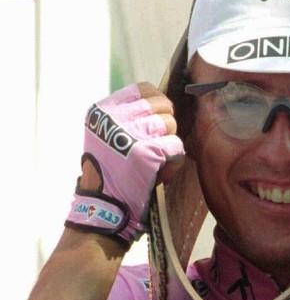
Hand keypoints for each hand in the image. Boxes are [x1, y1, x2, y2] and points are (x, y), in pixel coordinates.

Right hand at [65, 83, 184, 245]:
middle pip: (163, 105)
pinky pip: (177, 148)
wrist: (103, 209)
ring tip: (155, 162)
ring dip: (169, 145)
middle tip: (156, 146)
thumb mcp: (108, 137)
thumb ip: (129, 118)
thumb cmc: (111, 175)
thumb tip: (165, 105)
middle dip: (166, 126)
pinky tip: (160, 173)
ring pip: (172, 125)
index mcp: (103, 111)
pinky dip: (174, 163)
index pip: (144, 89)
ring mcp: (130, 134)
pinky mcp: (147, 153)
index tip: (155, 123)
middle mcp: (114, 118)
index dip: (157, 104)